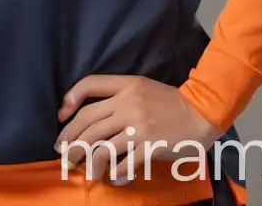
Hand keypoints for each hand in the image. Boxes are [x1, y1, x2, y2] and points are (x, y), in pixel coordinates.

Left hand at [54, 74, 223, 182]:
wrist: (200, 112)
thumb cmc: (170, 101)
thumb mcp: (143, 88)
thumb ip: (119, 96)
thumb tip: (94, 117)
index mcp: (127, 85)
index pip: (90, 85)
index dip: (71, 99)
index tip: (61, 116)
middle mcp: (128, 103)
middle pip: (88, 121)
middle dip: (71, 139)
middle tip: (63, 153)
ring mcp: (138, 126)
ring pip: (101, 146)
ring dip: (88, 162)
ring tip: (85, 171)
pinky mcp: (148, 146)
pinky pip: (123, 164)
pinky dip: (114, 173)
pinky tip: (112, 177)